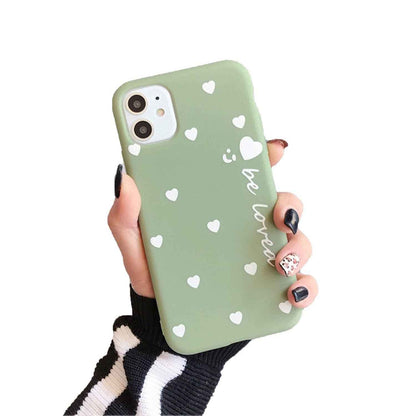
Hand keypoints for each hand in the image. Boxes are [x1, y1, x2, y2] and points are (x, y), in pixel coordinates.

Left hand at [108, 140, 317, 307]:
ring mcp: (261, 258)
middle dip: (289, 203)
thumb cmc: (154, 274)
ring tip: (280, 261)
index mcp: (218, 207)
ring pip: (296, 239)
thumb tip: (125, 179)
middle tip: (277, 213)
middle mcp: (245, 228)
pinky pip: (298, 282)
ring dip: (298, 245)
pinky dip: (304, 285)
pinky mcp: (268, 288)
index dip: (263, 156)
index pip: (246, 174)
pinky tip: (293, 291)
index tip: (272, 149)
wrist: (162, 319)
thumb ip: (125, 215)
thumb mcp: (135, 243)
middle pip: (281, 204)